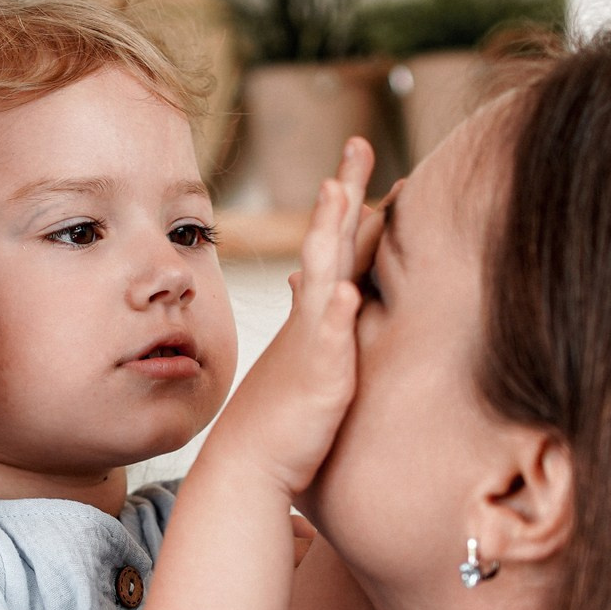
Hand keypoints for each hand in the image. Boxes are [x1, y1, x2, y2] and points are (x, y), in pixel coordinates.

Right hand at [201, 137, 373, 495]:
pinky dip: (335, 316)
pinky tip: (347, 292)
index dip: (352, 204)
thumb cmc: (280, 421)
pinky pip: (327, 343)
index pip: (339, 246)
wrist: (246, 467)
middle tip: (358, 142)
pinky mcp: (318, 379)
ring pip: (324, 277)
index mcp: (317, 313)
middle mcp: (313, 319)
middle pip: (331, 242)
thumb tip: (335, 289)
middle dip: (343, 191)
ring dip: (330, 234)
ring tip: (339, 191)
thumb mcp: (307, 361)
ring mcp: (314, 344)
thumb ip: (322, 321)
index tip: (364, 161)